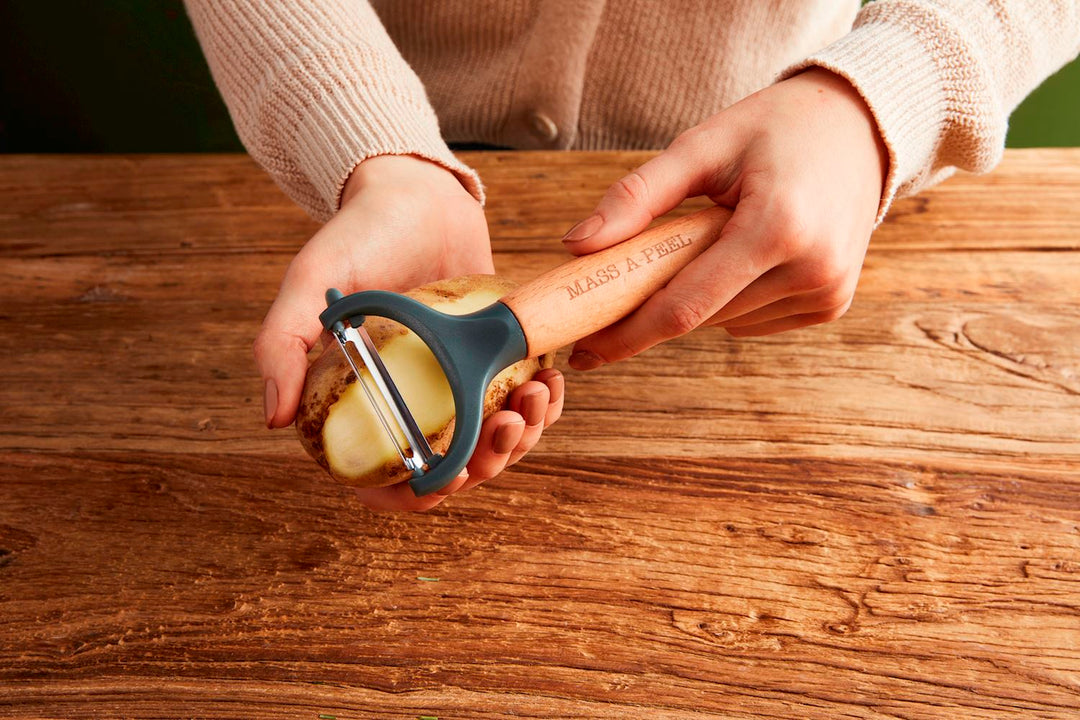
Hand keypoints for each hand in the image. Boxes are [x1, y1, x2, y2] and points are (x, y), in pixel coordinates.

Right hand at [254, 155, 563, 510]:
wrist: (417, 191)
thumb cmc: (360, 233)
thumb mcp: (312, 282)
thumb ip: (282, 342)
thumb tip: (271, 417)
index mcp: (363, 401)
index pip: (385, 479)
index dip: (416, 496)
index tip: (447, 481)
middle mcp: (413, 401)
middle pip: (454, 469)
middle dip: (488, 462)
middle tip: (505, 427)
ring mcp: (458, 383)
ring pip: (496, 442)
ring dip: (524, 436)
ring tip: (536, 397)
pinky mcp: (496, 359)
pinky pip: (526, 403)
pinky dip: (544, 406)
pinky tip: (550, 382)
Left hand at [560, 68, 888, 369]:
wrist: (861, 127)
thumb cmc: (776, 128)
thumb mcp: (702, 145)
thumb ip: (637, 196)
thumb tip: (576, 246)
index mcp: (778, 228)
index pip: (685, 305)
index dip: (628, 334)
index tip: (583, 351)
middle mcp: (812, 270)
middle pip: (701, 318)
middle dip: (652, 309)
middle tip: (618, 284)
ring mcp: (828, 292)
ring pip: (725, 322)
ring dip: (695, 298)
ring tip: (704, 242)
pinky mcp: (833, 304)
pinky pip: (753, 319)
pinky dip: (730, 298)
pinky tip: (741, 256)